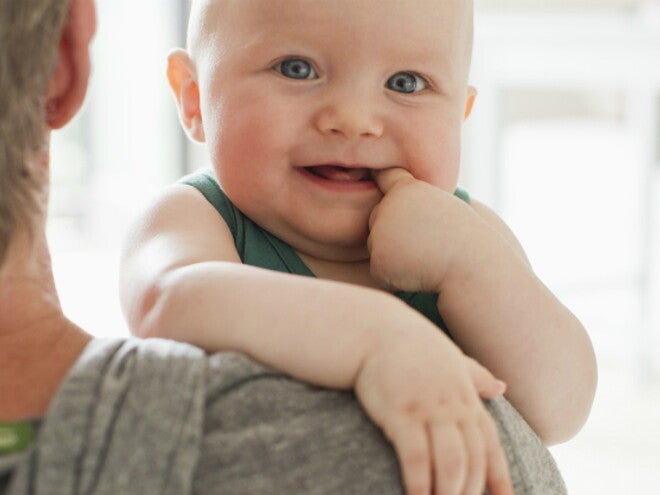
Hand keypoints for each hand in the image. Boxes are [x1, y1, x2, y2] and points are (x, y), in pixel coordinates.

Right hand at [354, 326, 512, 494]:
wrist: (373, 329)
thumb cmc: (410, 345)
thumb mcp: (449, 358)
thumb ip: (475, 376)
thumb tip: (501, 388)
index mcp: (465, 395)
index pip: (490, 444)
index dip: (499, 476)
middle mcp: (452, 405)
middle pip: (472, 459)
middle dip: (468, 492)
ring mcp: (427, 409)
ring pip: (451, 462)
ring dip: (448, 492)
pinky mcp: (399, 413)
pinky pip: (415, 456)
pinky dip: (419, 483)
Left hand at [368, 167, 476, 292]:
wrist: (473, 266)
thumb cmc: (466, 238)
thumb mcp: (446, 208)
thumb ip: (418, 203)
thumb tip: (397, 200)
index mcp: (406, 189)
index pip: (385, 176)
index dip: (380, 177)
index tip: (376, 172)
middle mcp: (387, 208)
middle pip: (376, 219)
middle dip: (393, 233)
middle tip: (425, 242)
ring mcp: (379, 235)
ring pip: (377, 247)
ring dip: (395, 257)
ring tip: (426, 257)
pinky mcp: (378, 262)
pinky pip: (380, 270)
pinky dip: (395, 277)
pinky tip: (418, 273)